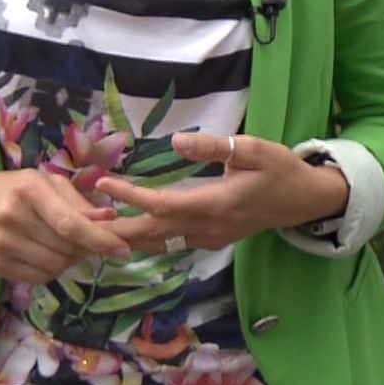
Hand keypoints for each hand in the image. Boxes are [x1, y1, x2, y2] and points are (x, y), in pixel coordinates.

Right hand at [0, 167, 130, 284]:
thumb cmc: (12, 188)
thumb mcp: (45, 182)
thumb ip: (78, 201)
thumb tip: (110, 220)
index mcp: (29, 190)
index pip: (71, 224)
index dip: (100, 240)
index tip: (124, 250)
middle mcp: (12, 218)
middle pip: (65, 248)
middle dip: (87, 249)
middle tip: (89, 242)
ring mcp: (0, 244)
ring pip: (54, 266)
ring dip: (70, 261)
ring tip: (65, 246)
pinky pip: (37, 278)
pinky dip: (51, 270)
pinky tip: (46, 254)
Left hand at [92, 134, 349, 255]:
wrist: (304, 201)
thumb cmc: (281, 170)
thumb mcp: (255, 150)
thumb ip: (215, 147)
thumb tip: (176, 141)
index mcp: (215, 205)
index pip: (163, 205)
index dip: (131, 197)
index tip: (103, 183)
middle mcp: (207, 228)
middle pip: (153, 233)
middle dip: (115, 230)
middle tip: (79, 225)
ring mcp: (208, 238)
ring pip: (159, 243)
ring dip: (127, 237)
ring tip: (94, 230)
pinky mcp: (210, 239)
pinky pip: (171, 243)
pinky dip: (146, 239)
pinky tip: (128, 233)